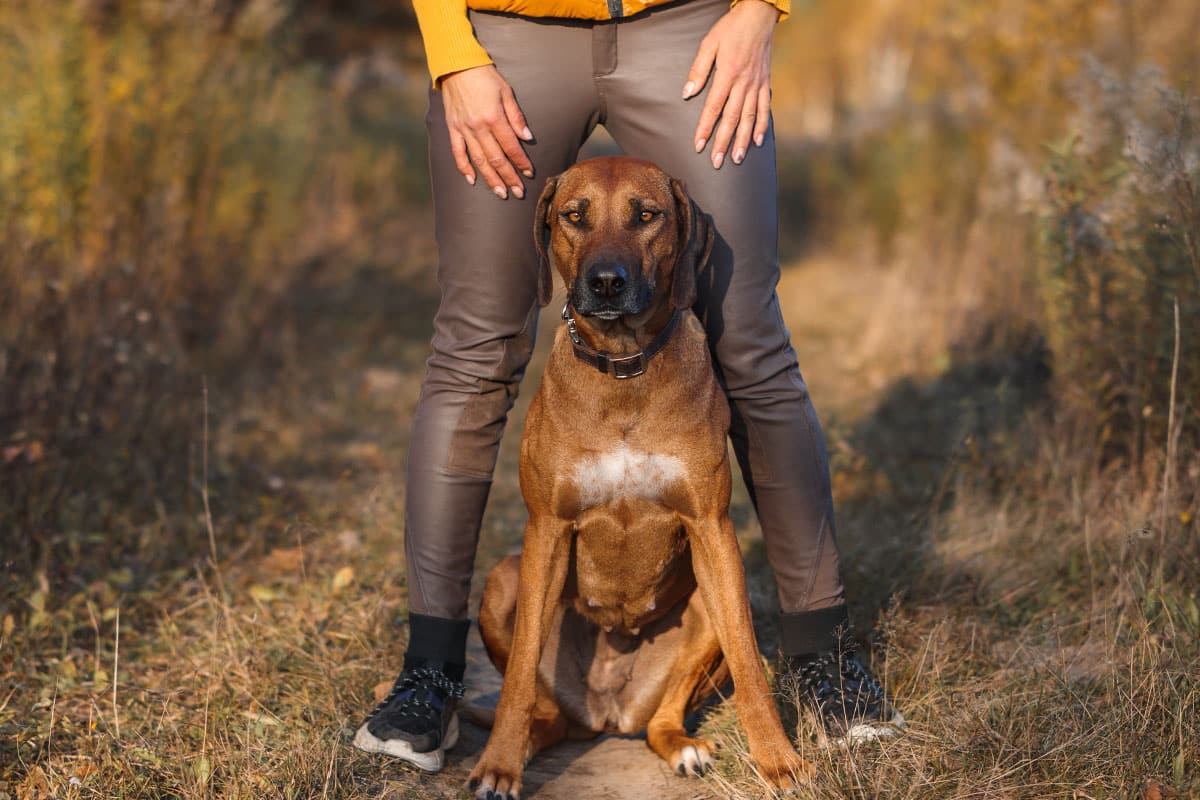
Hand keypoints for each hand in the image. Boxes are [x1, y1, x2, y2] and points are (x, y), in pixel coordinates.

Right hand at [441, 65, 533, 198]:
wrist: (456, 65)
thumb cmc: (485, 76)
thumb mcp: (506, 92)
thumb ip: (516, 116)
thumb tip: (527, 137)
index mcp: (494, 118)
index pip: (511, 147)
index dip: (521, 162)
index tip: (530, 173)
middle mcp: (478, 127)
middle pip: (496, 159)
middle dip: (509, 177)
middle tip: (518, 192)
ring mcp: (464, 130)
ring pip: (479, 160)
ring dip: (490, 178)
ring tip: (500, 193)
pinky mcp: (453, 128)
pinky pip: (458, 153)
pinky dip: (464, 168)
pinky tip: (472, 180)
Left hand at [682, 0, 778, 167]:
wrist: (759, 15)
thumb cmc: (731, 28)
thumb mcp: (709, 43)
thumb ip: (698, 70)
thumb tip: (687, 94)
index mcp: (728, 74)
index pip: (714, 107)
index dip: (706, 128)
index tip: (699, 146)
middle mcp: (744, 82)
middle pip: (732, 118)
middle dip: (723, 142)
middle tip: (717, 162)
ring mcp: (757, 84)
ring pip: (750, 117)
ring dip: (743, 140)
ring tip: (737, 158)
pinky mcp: (765, 82)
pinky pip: (764, 108)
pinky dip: (762, 126)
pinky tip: (758, 141)